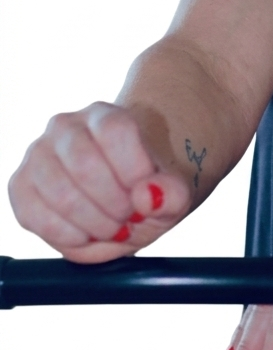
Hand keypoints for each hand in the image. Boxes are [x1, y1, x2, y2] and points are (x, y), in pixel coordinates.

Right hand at [8, 101, 190, 262]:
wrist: (119, 191)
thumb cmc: (146, 187)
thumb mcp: (174, 192)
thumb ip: (172, 194)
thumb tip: (146, 197)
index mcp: (106, 115)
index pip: (116, 131)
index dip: (134, 171)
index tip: (147, 192)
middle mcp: (65, 126)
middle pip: (85, 165)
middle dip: (115, 205)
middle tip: (131, 217)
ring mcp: (37, 154)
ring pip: (60, 193)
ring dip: (94, 223)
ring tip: (114, 226)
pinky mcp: (20, 185)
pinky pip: (34, 215)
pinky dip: (67, 235)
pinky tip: (87, 233)